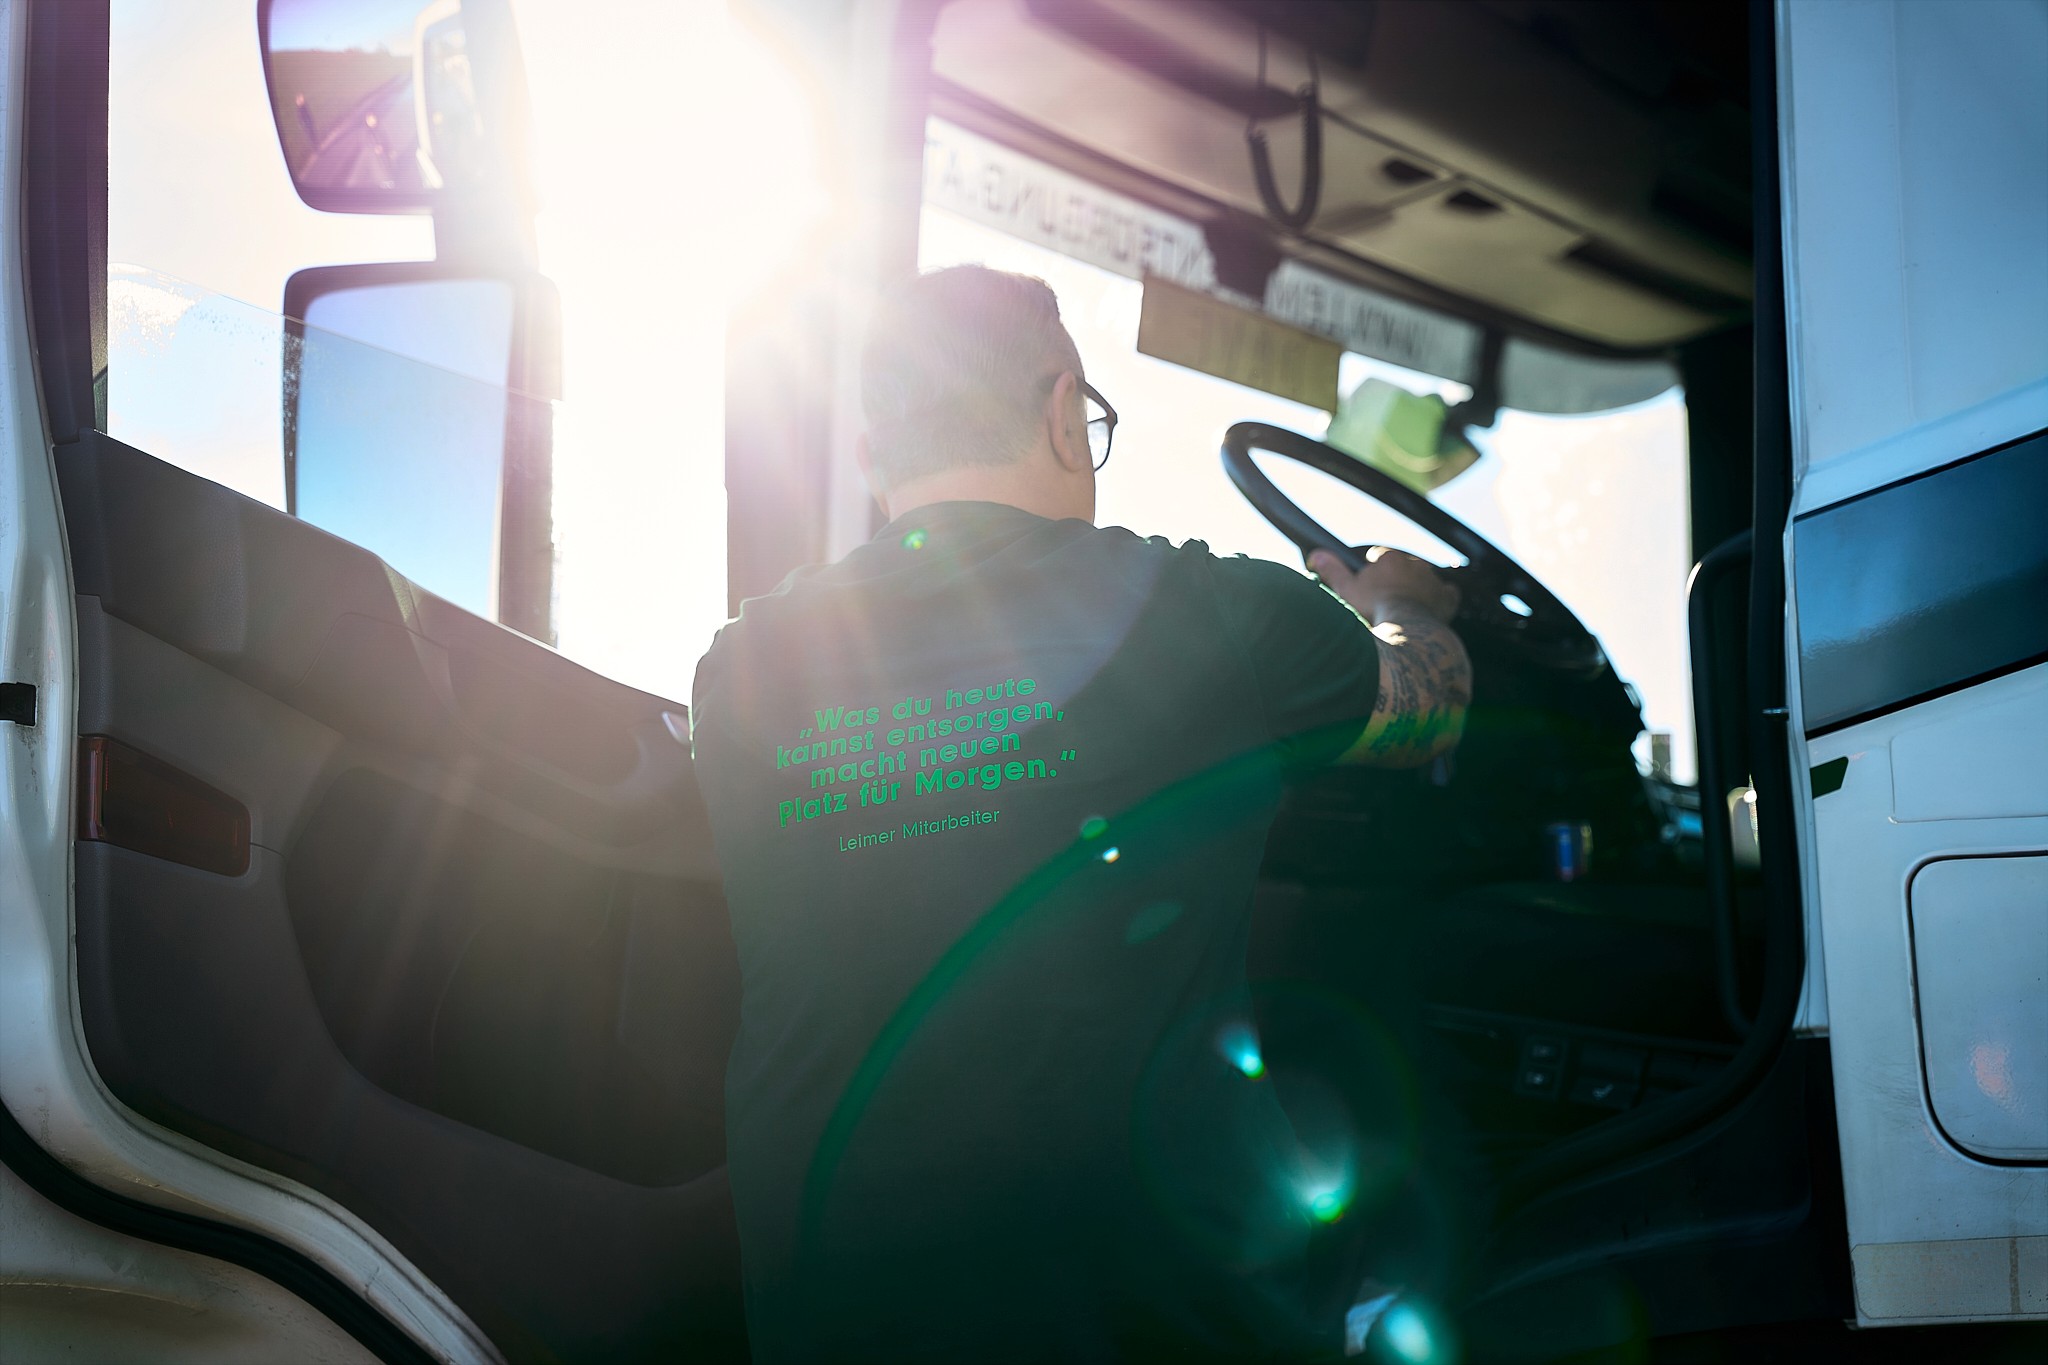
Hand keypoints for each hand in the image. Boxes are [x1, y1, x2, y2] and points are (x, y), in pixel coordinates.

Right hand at [1308, 545, 1460, 625]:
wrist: (1406, 630)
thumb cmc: (1373, 610)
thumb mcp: (1346, 590)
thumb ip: (1333, 570)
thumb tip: (1316, 553)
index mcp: (1390, 558)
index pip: (1379, 556)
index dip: (1372, 572)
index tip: (1368, 588)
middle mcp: (1415, 563)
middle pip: (1402, 567)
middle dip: (1395, 579)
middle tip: (1384, 600)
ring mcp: (1433, 580)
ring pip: (1423, 579)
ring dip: (1416, 588)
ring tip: (1404, 608)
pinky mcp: (1447, 598)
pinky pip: (1447, 593)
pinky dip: (1441, 598)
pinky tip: (1432, 607)